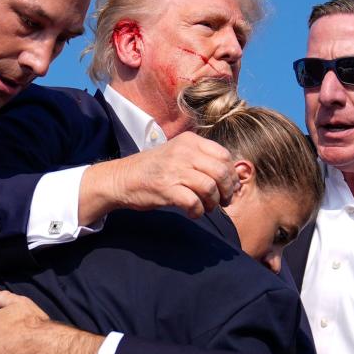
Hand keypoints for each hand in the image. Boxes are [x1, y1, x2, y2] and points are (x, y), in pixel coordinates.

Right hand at [79, 132, 238, 222]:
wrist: (122, 178)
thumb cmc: (153, 169)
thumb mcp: (178, 153)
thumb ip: (202, 160)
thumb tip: (232, 179)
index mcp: (190, 141)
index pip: (224, 156)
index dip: (231, 174)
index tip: (229, 187)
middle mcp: (184, 152)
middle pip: (221, 172)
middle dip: (226, 191)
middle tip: (223, 201)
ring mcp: (175, 169)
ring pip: (210, 187)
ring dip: (213, 203)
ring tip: (207, 207)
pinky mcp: (167, 188)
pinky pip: (194, 202)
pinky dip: (198, 211)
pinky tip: (193, 213)